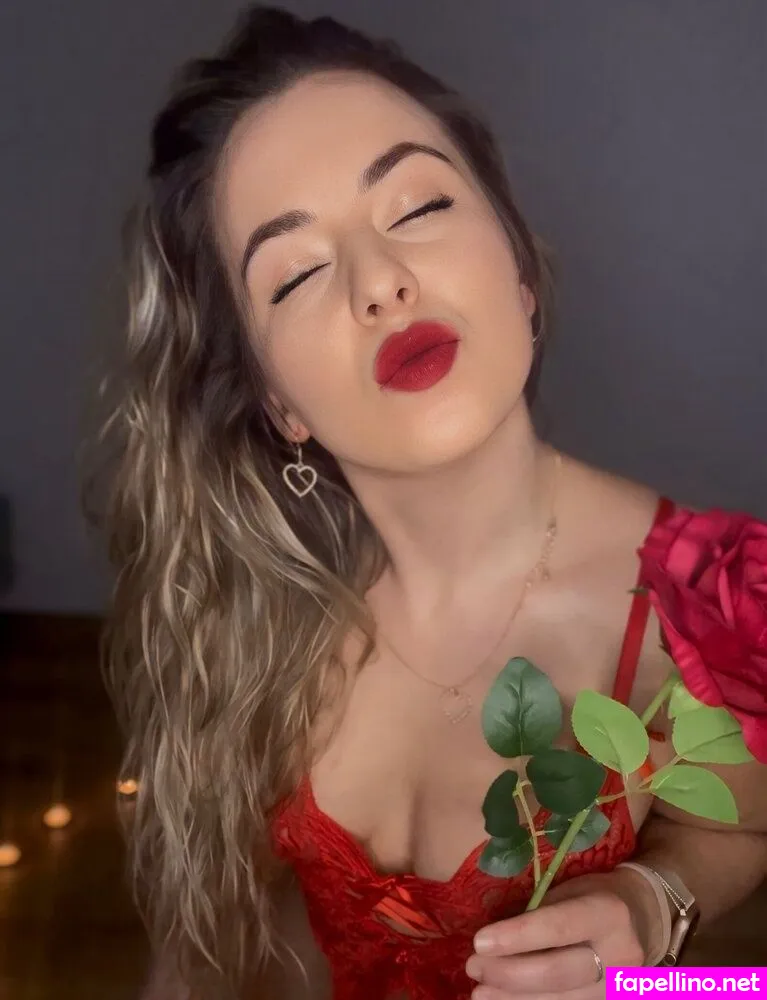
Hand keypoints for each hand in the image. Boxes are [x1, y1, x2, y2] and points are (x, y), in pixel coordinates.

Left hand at [465, 870, 657, 998]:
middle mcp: (620, 956)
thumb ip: (539, 912)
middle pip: (558, 974)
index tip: (479, 943)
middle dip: (508, 974)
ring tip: (479, 993)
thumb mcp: (571, 890)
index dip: (516, 937)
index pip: (558, 927)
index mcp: (608, 914)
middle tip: (472, 968)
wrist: (644, 919)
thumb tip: (490, 937)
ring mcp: (619, 989)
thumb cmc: (595, 895)